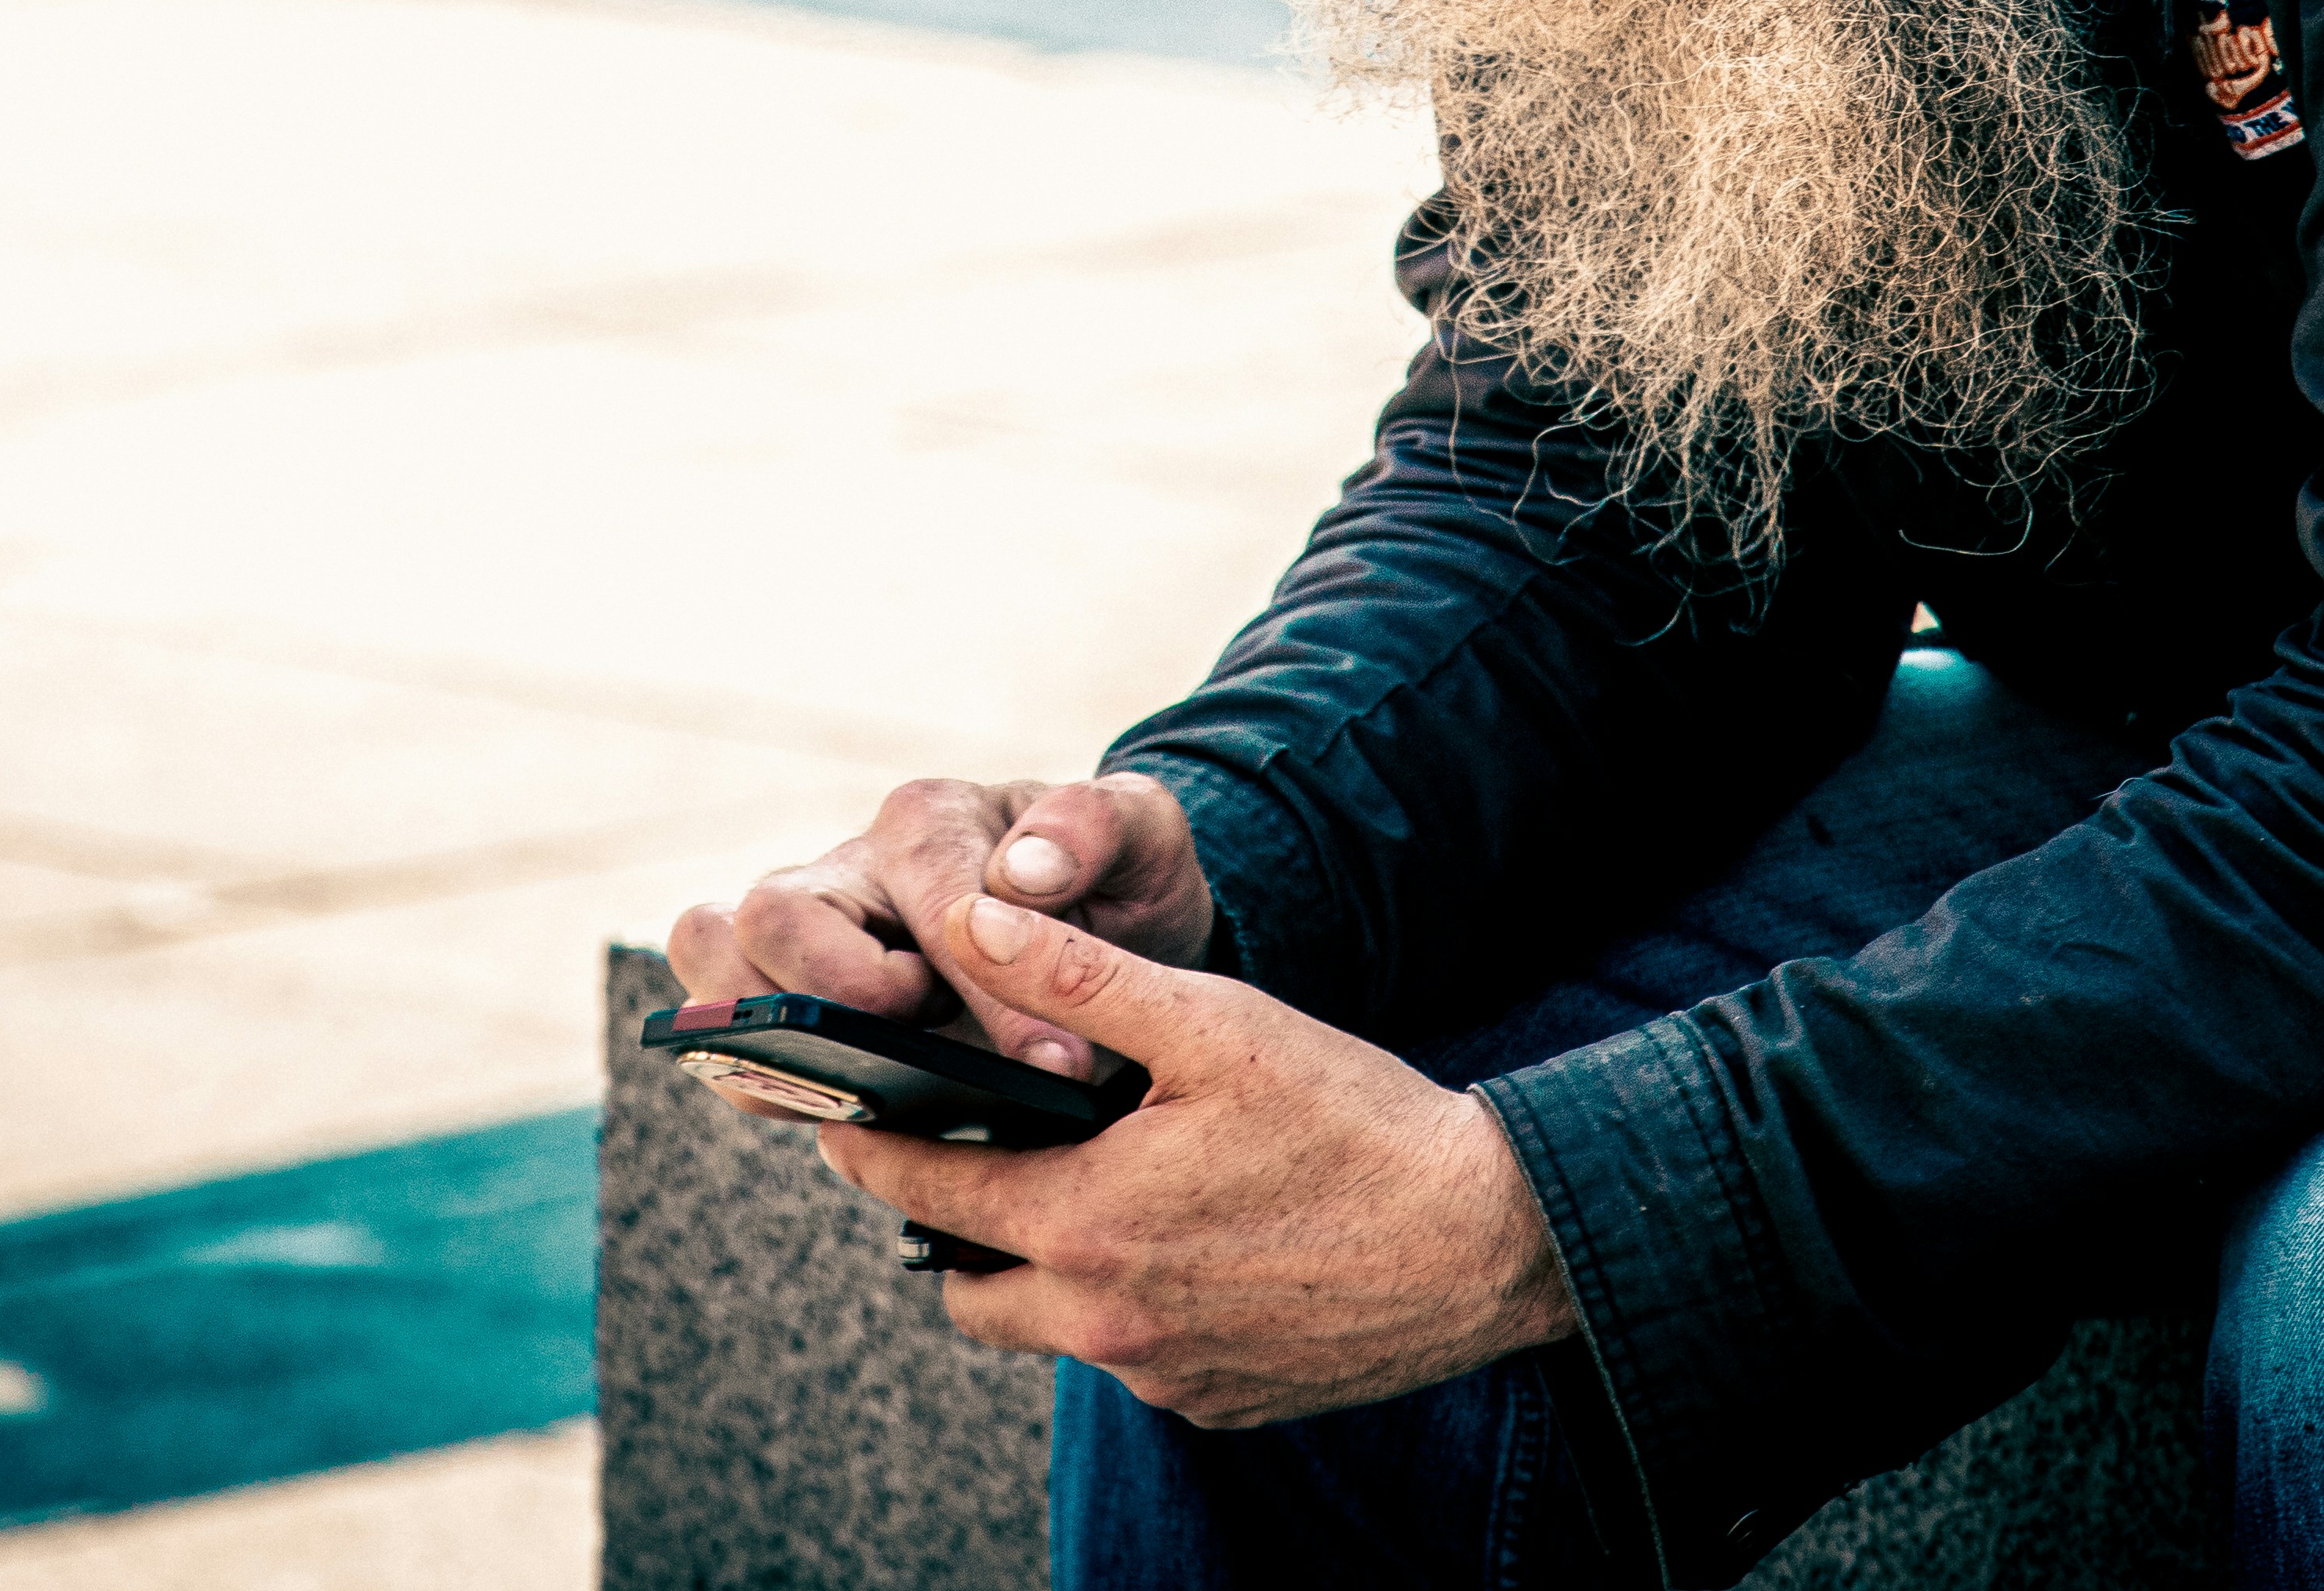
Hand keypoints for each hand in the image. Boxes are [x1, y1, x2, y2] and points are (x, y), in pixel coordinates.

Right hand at [667, 771, 1211, 1082]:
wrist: (1100, 925)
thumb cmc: (1113, 881)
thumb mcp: (1142, 838)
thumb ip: (1097, 830)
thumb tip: (1023, 873)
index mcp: (931, 821)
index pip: (933, 906)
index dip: (988, 993)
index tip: (1058, 1063)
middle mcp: (850, 869)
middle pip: (773, 913)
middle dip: (842, 993)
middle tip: (926, 1043)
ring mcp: (807, 935)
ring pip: (711, 950)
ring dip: (763, 1028)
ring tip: (856, 1088)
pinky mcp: (790, 999)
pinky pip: (724, 1031)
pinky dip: (756, 1076)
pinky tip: (837, 1117)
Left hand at [811, 891, 1578, 1428]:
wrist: (1488, 1239)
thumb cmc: (1353, 1120)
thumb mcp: (1214, 1024)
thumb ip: (1077, 979)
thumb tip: (969, 921)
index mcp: (1087, 1221)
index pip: (922, 1189)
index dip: (869, 1146)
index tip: (835, 1116)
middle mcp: (1107, 1319)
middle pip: (966, 1281)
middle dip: (952, 1220)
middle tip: (977, 1149)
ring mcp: (1163, 1372)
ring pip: (1049, 1324)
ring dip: (1044, 1263)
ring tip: (1093, 1185)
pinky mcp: (1218, 1402)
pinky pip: (1133, 1355)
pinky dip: (1130, 1301)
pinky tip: (1187, 1237)